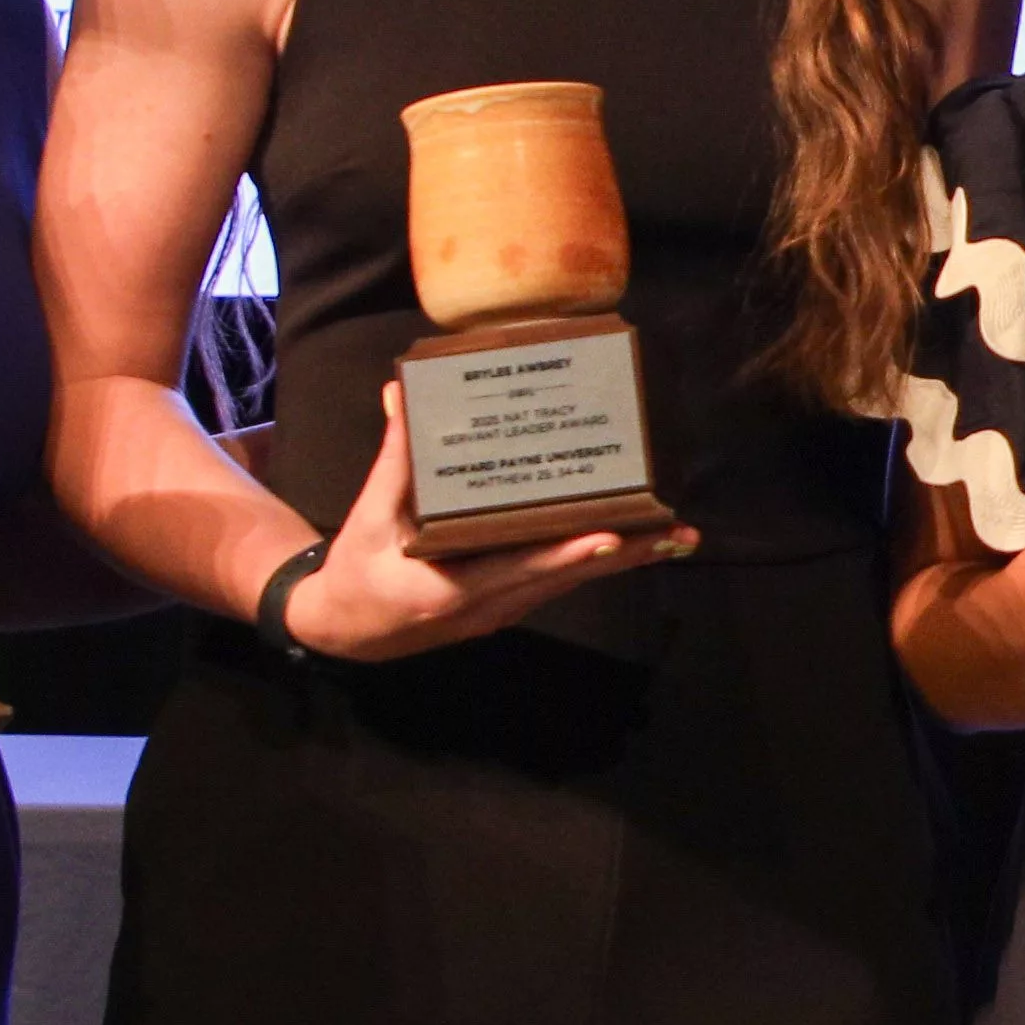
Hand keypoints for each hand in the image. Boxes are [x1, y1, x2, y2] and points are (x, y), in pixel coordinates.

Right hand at [277, 390, 682, 661]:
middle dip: (624, 555)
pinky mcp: (507, 603)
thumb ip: (394, 458)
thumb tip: (400, 394)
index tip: (609, 537)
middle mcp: (488, 606)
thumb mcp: (371, 517)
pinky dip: (593, 561)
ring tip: (672, 535)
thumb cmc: (358, 572)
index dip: (564, 555)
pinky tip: (630, 541)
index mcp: (450, 589)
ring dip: (623, 559)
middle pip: (565, 577)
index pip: (518, 569)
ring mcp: (501, 609)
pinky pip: (557, 580)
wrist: (346, 630)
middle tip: (677, 532)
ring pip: (570, 582)